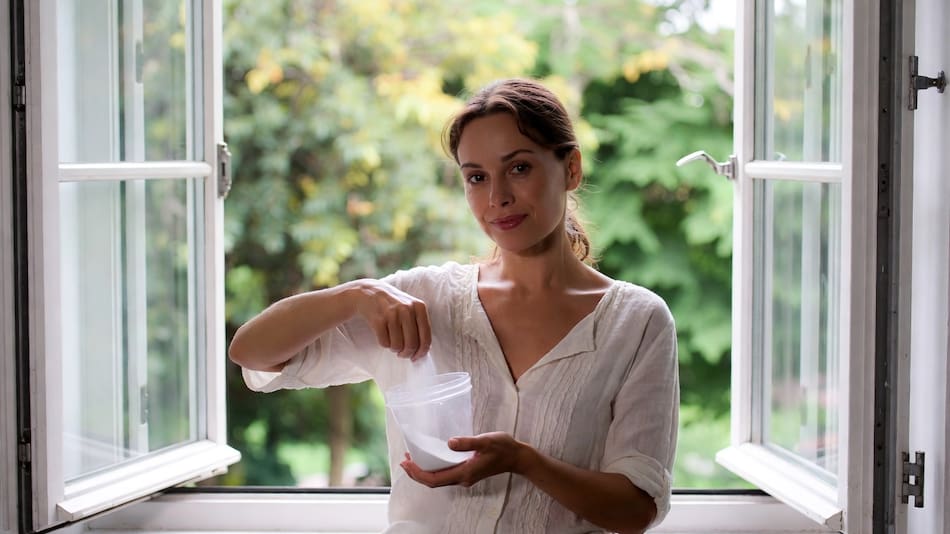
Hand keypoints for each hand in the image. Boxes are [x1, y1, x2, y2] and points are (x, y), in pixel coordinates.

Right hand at [349, 279, 429, 359]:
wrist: (370, 293)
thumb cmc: (394, 305)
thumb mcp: (411, 308)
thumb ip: (419, 326)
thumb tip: (422, 351)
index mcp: (419, 307)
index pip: (426, 338)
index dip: (422, 352)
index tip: (416, 357)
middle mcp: (407, 309)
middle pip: (411, 345)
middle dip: (406, 354)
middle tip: (402, 354)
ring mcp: (392, 314)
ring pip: (397, 346)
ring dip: (394, 349)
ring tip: (392, 341)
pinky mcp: (378, 320)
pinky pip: (384, 343)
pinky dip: (384, 344)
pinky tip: (384, 335)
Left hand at [399, 432, 528, 487]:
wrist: (517, 457)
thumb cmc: (503, 448)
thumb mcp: (486, 441)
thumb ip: (467, 442)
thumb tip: (449, 443)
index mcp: (464, 473)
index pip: (434, 480)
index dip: (418, 473)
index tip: (406, 463)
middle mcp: (462, 479)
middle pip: (433, 482)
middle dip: (416, 473)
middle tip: (404, 461)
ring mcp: (465, 477)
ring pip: (439, 479)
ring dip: (424, 471)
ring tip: (412, 459)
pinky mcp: (467, 473)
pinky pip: (445, 475)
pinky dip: (434, 469)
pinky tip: (431, 458)